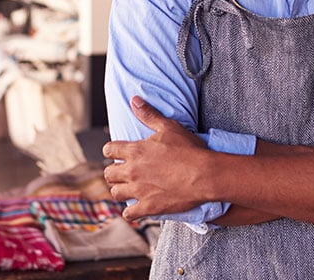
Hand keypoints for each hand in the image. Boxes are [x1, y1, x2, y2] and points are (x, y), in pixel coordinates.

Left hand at [103, 96, 209, 220]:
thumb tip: (134, 100)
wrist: (204, 174)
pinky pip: (129, 213)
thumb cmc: (189, 149)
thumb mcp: (169, 127)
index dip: (112, 150)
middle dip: (114, 170)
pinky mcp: (147, 207)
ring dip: (120, 189)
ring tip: (129, 186)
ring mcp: (138, 191)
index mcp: (135, 151)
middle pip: (109, 173)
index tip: (117, 152)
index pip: (109, 150)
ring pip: (116, 193)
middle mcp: (132, 171)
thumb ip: (149, 114)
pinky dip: (131, 210)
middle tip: (124, 170)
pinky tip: (137, 206)